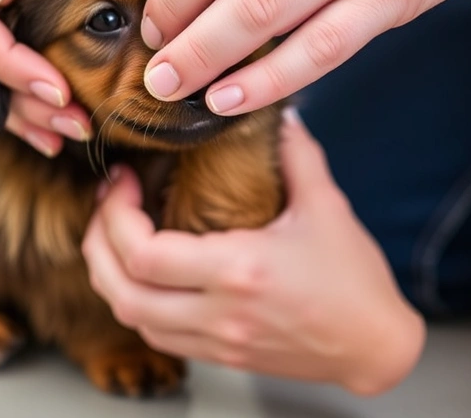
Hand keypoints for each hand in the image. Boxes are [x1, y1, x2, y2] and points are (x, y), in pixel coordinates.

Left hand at [81, 109, 425, 394]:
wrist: (373, 344)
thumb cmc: (355, 280)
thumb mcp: (327, 207)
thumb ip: (297, 155)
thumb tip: (280, 116)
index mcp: (240, 271)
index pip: (144, 253)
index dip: (116, 215)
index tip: (122, 182)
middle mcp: (221, 312)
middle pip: (122, 291)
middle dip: (97, 244)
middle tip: (105, 206)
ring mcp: (218, 340)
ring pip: (133, 318)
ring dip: (110, 277)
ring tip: (113, 237)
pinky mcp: (222, 354)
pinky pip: (158, 335)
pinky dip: (137, 304)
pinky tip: (144, 276)